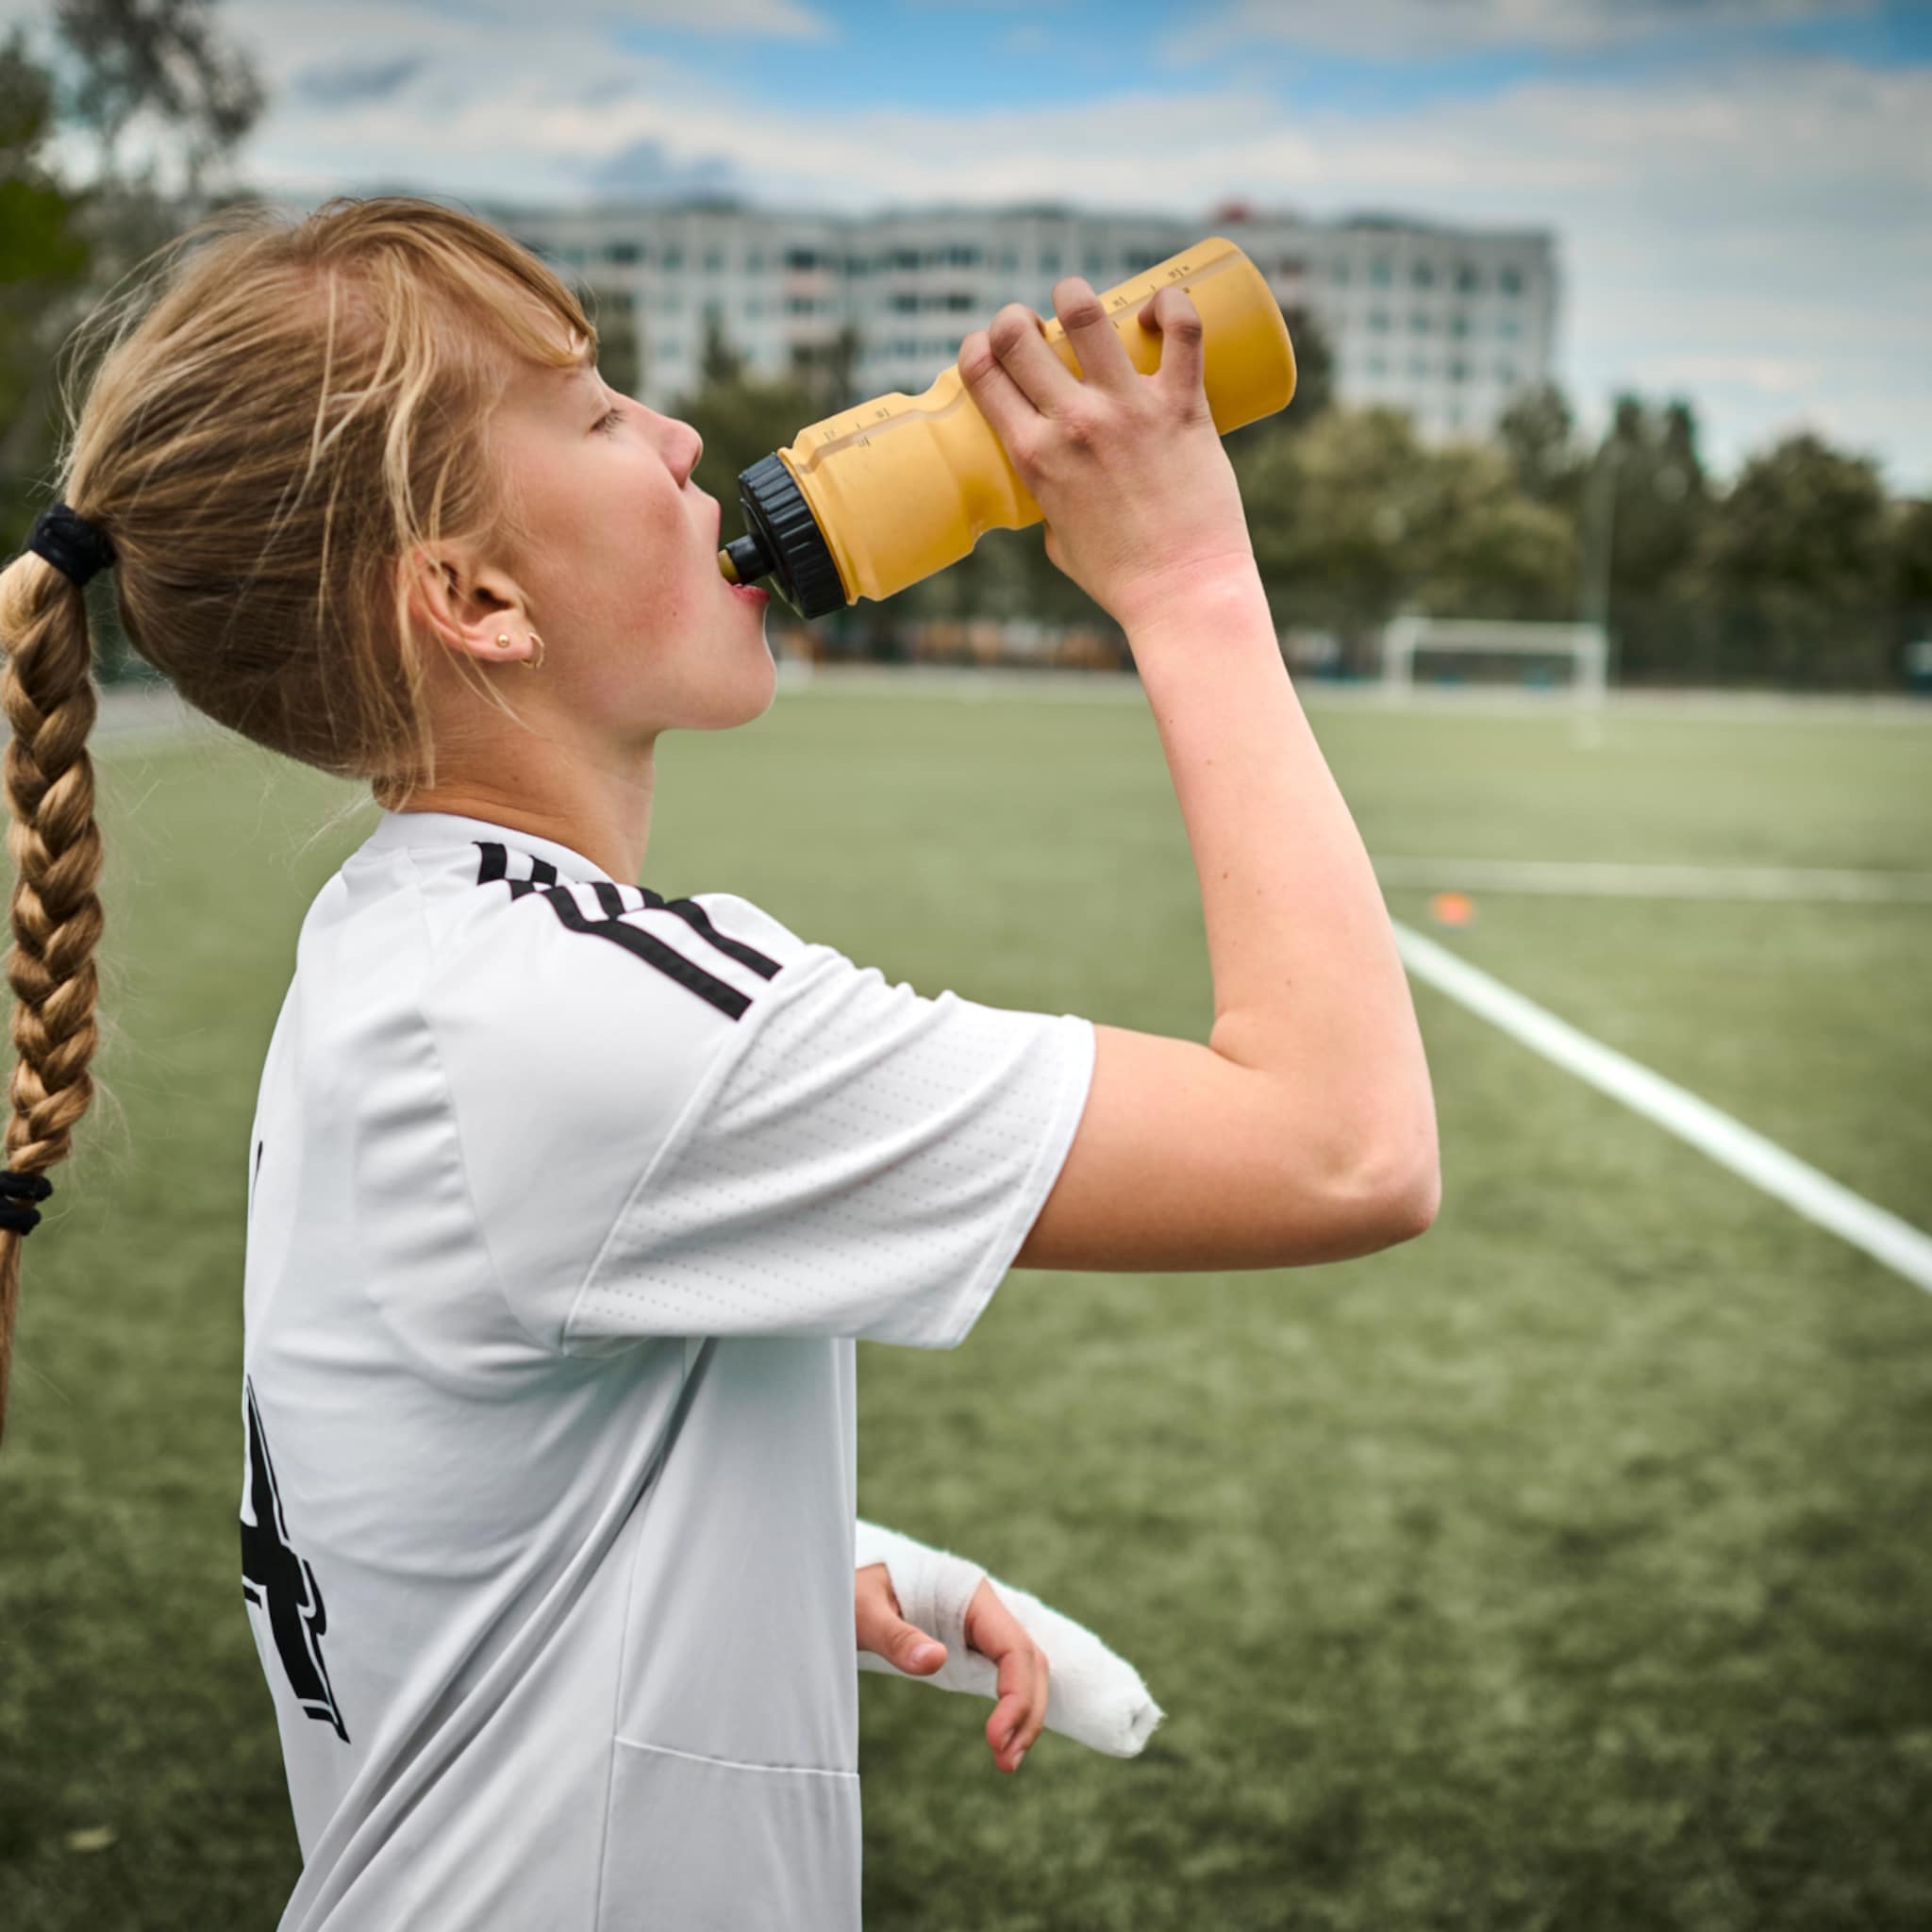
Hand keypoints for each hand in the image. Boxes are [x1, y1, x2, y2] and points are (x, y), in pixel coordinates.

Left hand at [854, 1563, 1049, 1773]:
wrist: (848, 1586)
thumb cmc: (855, 1592)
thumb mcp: (864, 1611)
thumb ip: (897, 1636)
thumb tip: (935, 1661)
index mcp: (969, 1595)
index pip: (1013, 1646)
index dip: (1015, 1693)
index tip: (995, 1737)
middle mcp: (983, 1611)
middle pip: (1029, 1661)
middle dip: (1026, 1712)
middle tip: (1006, 1762)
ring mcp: (980, 1630)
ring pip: (1024, 1671)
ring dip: (1025, 1715)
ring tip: (1007, 1761)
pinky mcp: (970, 1648)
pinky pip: (1005, 1676)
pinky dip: (1011, 1708)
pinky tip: (1002, 1740)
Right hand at [956, 276, 1256, 635]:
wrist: (1183, 594)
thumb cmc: (1120, 579)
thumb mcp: (1059, 541)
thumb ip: (1051, 504)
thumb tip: (1056, 488)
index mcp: (1032, 456)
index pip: (982, 372)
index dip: (979, 346)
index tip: (992, 348)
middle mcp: (1072, 424)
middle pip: (1020, 334)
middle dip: (1017, 317)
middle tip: (1035, 326)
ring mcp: (1128, 410)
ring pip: (1086, 312)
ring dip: (1075, 293)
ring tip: (1080, 301)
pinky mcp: (1182, 406)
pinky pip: (1182, 331)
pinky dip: (1170, 305)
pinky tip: (1159, 305)